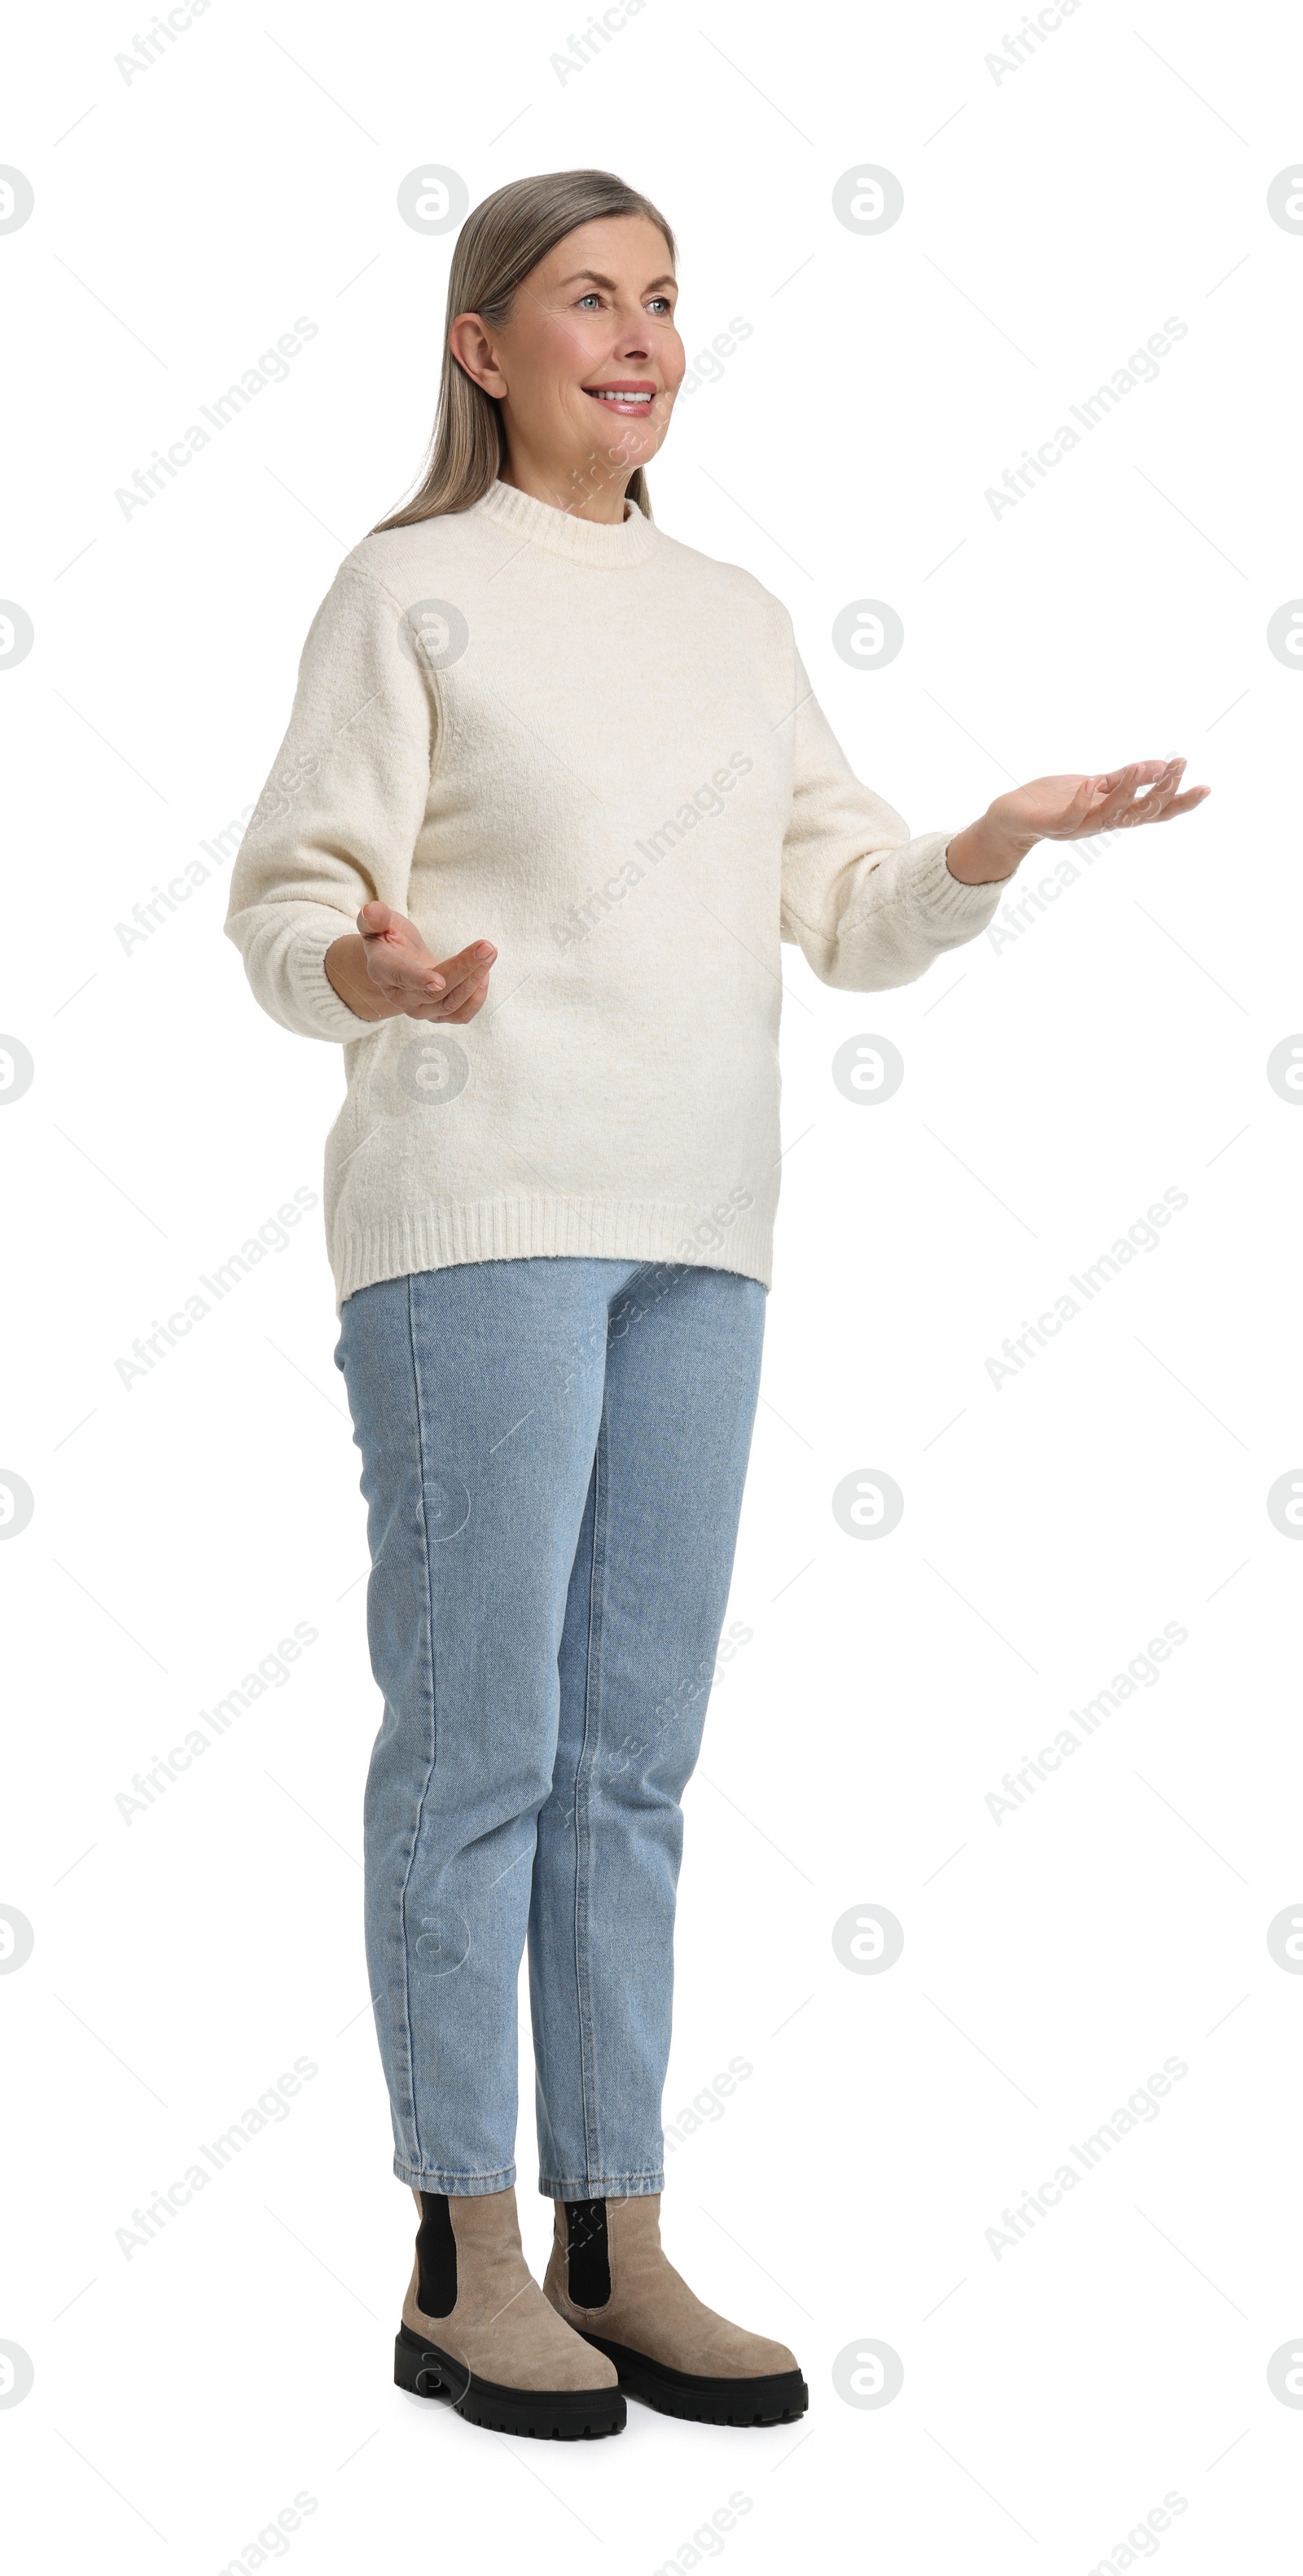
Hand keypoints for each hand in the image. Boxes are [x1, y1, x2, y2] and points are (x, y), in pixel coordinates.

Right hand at [324, 902, 496, 1023]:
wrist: (396, 964)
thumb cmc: (388, 939)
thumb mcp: (377, 923)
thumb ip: (374, 918)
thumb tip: (372, 910)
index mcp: (383, 971)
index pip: (401, 977)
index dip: (419, 979)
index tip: (439, 981)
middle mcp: (400, 997)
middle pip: (435, 993)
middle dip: (463, 969)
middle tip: (486, 947)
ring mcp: (420, 1009)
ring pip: (451, 1004)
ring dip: (475, 980)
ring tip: (489, 954)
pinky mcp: (438, 1015)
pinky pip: (460, 1015)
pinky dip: (476, 998)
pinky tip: (484, 974)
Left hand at [945, 759, 1210, 884]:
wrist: (1011, 819)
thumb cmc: (1055, 800)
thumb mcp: (1095, 784)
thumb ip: (1124, 778)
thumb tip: (1159, 766)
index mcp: (1114, 813)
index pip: (1154, 811)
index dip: (1180, 803)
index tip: (1206, 788)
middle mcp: (1100, 823)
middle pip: (1139, 813)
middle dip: (1160, 790)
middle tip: (1178, 767)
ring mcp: (1076, 825)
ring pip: (1108, 814)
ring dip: (1126, 792)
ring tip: (1141, 767)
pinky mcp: (1050, 823)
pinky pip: (1069, 817)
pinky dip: (1081, 802)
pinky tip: (1091, 783)